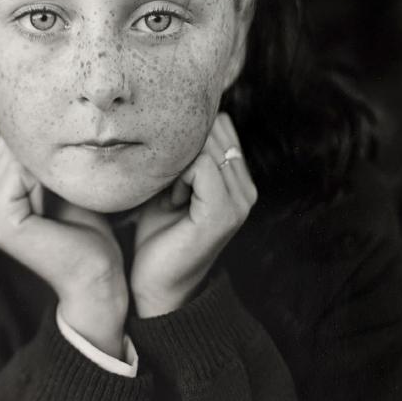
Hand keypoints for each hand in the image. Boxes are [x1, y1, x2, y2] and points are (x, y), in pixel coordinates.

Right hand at [0, 136, 127, 356]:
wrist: (97, 279)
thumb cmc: (87, 236)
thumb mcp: (60, 191)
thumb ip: (39, 167)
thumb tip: (32, 129)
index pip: (4, 148)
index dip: (38, 143)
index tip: (69, 151)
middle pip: (6, 148)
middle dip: (41, 147)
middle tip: (75, 159)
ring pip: (13, 156)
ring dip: (46, 157)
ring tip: (74, 174)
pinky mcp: (2, 222)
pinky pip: (19, 172)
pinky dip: (46, 171)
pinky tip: (68, 187)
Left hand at [129, 113, 257, 317]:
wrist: (156, 285)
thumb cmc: (157, 235)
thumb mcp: (170, 186)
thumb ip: (182, 155)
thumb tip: (170, 115)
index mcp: (238, 179)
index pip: (219, 124)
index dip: (186, 139)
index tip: (170, 174)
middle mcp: (246, 188)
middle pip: (214, 130)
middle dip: (181, 149)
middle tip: (167, 187)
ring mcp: (240, 200)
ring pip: (207, 144)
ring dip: (177, 164)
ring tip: (171, 196)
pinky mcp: (224, 212)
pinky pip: (201, 166)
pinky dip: (178, 177)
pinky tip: (172, 201)